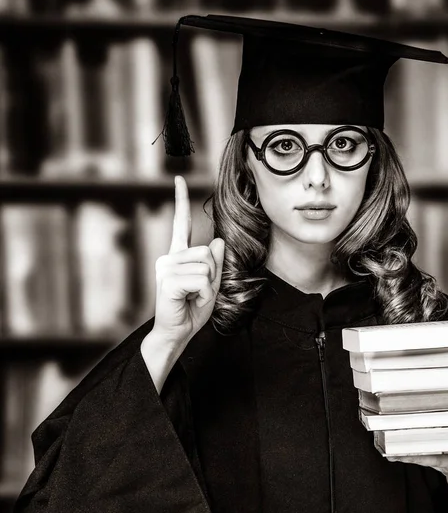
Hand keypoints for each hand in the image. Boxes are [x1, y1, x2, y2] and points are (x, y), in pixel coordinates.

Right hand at [152, 175, 224, 346]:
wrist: (177, 333)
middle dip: (212, 274)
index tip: (179, 179)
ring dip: (207, 287)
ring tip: (192, 297)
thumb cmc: (191, 309)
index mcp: (177, 255)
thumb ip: (214, 264)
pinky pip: (201, 280)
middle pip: (206, 251)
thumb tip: (217, 241)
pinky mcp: (167, 281)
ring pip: (206, 266)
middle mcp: (168, 257)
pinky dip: (203, 295)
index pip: (179, 223)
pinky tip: (189, 302)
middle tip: (198, 292)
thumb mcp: (211, 285)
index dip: (180, 200)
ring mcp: (165, 268)